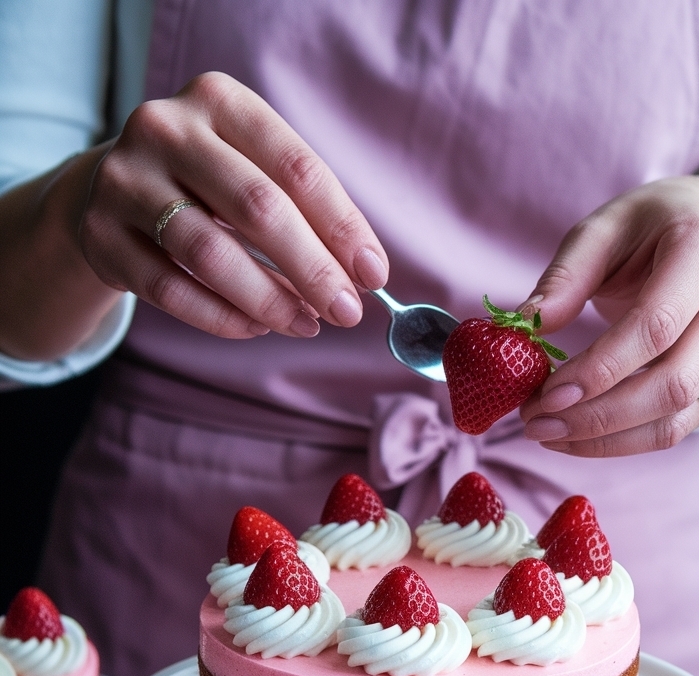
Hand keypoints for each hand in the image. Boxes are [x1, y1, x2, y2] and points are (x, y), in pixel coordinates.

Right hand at [79, 72, 388, 340]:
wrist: (112, 192)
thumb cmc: (208, 186)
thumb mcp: (253, 171)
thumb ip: (305, 212)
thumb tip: (362, 275)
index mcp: (218, 100)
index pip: (295, 168)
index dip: (341, 226)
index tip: (372, 274)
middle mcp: (166, 129)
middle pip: (257, 208)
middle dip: (313, 269)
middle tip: (345, 311)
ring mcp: (125, 181)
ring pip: (210, 254)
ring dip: (269, 301)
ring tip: (304, 324)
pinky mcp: (101, 235)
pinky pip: (171, 290)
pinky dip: (223, 317)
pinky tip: (256, 327)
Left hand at [520, 176, 698, 456]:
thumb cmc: (649, 227)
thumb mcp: (603, 228)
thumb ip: (565, 276)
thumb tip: (527, 326)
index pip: (657, 326)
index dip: (600, 368)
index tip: (547, 393)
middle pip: (674, 384)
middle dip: (599, 416)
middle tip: (536, 423)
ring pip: (677, 418)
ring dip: (607, 439)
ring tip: (548, 434)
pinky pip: (676, 428)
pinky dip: (623, 443)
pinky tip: (576, 437)